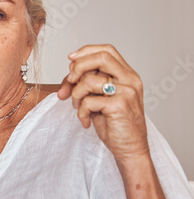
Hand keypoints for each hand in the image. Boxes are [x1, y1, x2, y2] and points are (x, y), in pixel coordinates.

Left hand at [57, 44, 149, 161]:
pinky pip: (88, 101)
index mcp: (127, 75)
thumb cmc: (114, 123)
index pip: (107, 50)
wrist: (130, 148)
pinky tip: (86, 121)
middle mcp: (130, 80)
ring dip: (76, 96)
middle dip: (77, 68)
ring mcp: (127, 91)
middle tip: (69, 82)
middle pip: (100, 58)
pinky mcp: (120, 105)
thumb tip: (69, 72)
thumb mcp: (99, 98)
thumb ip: (88, 82)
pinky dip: (81, 112)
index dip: (86, 51)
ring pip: (89, 80)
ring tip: (80, 108)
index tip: (70, 60)